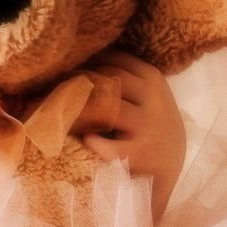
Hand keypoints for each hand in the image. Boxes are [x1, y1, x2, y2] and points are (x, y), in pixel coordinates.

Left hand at [74, 51, 185, 221]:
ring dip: (83, 110)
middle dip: (82, 84)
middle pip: (108, 78)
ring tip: (68, 115)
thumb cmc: (146, 127)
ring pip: (106, 107)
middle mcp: (152, 98)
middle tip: (60, 92)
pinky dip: (91, 141)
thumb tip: (79, 56)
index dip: (90, 63)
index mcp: (152, 79)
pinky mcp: (138, 154)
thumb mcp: (147, 96)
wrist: (166, 169)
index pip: (116, 59)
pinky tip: (86, 141)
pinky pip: (106, 144)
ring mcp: (146, 126)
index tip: (71, 71)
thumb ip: (124, 78)